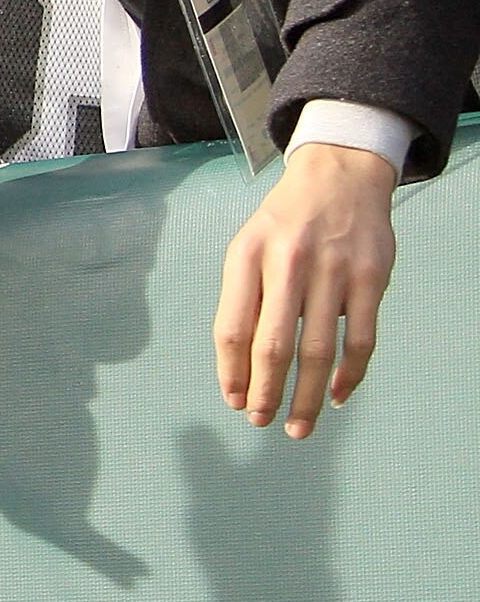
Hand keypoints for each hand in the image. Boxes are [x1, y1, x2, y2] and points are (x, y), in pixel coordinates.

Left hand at [216, 144, 396, 438]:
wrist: (338, 176)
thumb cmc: (284, 222)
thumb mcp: (248, 246)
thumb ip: (244, 298)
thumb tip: (240, 365)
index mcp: (246, 256)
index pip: (232, 327)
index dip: (231, 372)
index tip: (232, 400)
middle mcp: (287, 263)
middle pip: (274, 346)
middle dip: (266, 392)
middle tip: (261, 420)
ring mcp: (332, 270)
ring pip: (318, 350)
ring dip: (307, 396)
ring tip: (298, 425)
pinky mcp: (370, 278)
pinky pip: (360, 339)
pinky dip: (349, 375)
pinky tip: (337, 396)